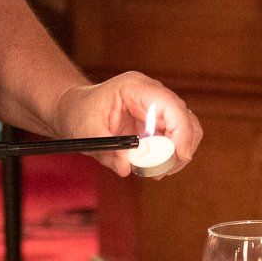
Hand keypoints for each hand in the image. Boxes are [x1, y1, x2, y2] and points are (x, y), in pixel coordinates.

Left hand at [51, 74, 201, 177]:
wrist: (75, 111)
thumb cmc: (79, 114)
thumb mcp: (86, 132)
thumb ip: (107, 150)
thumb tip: (127, 168)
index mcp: (136, 88)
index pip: (171, 104)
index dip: (181, 129)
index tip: (181, 155)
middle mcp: (152, 96)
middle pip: (185, 118)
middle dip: (183, 146)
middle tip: (166, 170)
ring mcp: (156, 110)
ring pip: (186, 130)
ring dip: (178, 154)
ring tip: (158, 172)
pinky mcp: (157, 124)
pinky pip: (174, 141)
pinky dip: (170, 157)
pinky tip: (154, 168)